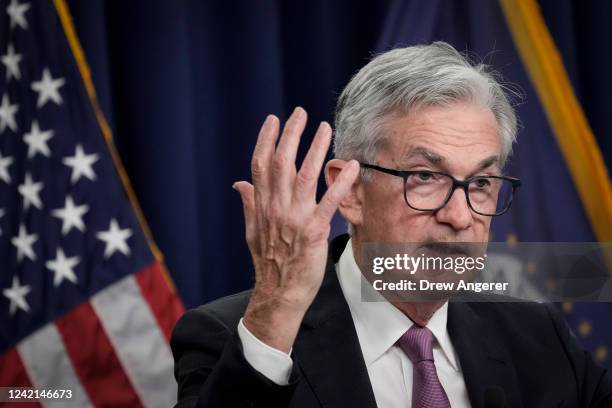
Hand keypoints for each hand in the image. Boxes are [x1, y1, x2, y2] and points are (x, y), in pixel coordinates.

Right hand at [233, 107, 359, 352]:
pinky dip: (340, 182)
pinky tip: (350, 165)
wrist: (279, 293)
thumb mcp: (252, 231)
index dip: (266, 140)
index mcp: (261, 206)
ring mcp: (295, 218)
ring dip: (315, 149)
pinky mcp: (314, 231)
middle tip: (300, 113)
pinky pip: (329, 202)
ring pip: (304, 175)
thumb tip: (238, 183)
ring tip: (324, 128)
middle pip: (281, 163)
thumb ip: (249, 204)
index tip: (273, 120)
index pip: (260, 165)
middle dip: (291, 135)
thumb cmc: (268, 263)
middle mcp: (276, 208)